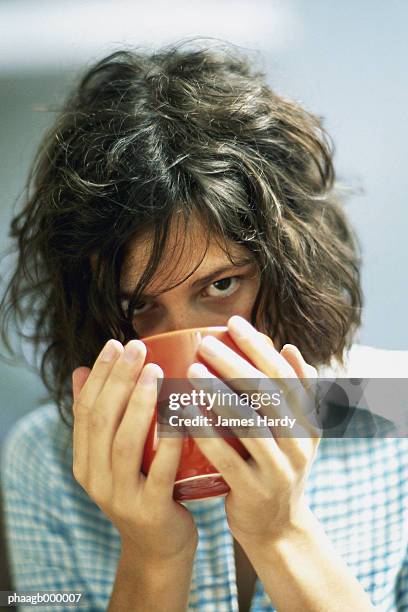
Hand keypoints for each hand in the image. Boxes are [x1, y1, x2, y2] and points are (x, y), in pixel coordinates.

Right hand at [72, 339, 197, 563]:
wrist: (159, 547)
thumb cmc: (143, 488)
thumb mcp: (115, 456)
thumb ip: (101, 418)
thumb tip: (82, 370)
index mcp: (85, 461)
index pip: (85, 409)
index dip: (100, 375)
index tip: (115, 344)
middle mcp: (96, 478)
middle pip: (102, 420)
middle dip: (118, 379)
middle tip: (137, 348)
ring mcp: (121, 496)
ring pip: (125, 442)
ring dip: (139, 403)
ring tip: (155, 371)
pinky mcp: (150, 509)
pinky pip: (161, 470)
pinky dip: (170, 440)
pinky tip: (182, 414)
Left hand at [185, 315, 319, 546]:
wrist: (276, 527)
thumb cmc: (275, 466)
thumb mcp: (295, 432)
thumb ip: (295, 392)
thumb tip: (288, 347)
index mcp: (307, 421)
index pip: (285, 375)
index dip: (259, 346)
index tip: (233, 322)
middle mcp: (299, 442)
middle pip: (267, 394)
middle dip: (235, 363)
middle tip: (205, 342)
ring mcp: (279, 469)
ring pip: (249, 423)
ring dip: (219, 393)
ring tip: (191, 370)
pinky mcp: (254, 491)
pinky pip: (228, 457)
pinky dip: (205, 432)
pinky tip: (183, 413)